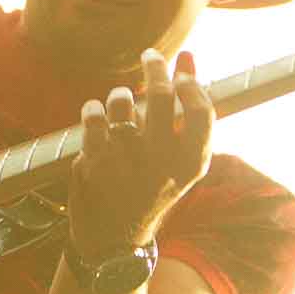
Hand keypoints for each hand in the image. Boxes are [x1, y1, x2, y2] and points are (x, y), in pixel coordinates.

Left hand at [67, 49, 211, 260]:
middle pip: (161, 94)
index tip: (180, 72)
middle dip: (155, 67)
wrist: (114, 238)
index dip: (190, 82)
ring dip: (120, 94)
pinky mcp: (95, 162)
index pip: (201, 109)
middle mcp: (162, 162)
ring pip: (122, 101)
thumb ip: (187, 108)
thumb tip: (189, 56)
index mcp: (191, 163)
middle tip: (150, 57)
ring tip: (120, 102)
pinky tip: (97, 115)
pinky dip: (93, 109)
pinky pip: (93, 115)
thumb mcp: (179, 158)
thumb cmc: (152, 186)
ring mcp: (127, 162)